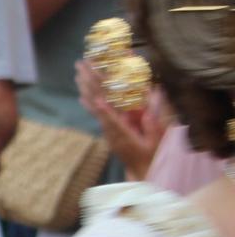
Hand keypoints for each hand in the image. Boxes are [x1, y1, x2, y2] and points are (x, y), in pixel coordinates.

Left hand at [76, 59, 163, 180]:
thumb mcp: (157, 141)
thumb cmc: (152, 156)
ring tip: (79, 70)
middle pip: (98, 102)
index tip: (94, 95)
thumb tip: (152, 102)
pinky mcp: (109, 128)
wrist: (142, 172)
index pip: (110, 117)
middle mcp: (110, 129)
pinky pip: (97, 111)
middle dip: (90, 82)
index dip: (102, 106)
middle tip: (82, 64)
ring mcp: (107, 128)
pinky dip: (89, 101)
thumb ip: (153, 123)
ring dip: (86, 86)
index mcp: (122, 133)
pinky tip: (81, 93)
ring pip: (94, 104)